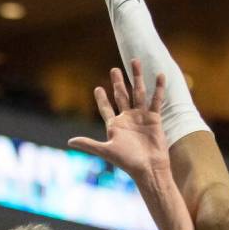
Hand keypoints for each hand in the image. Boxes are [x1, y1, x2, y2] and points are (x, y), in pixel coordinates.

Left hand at [69, 59, 167, 179]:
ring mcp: (141, 117)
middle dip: (118, 82)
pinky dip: (158, 88)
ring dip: (137, 77)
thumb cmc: (127, 161)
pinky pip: (156, 100)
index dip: (101, 99)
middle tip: (114, 69)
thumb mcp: (106, 150)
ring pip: (138, 92)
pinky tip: (159, 75)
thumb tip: (69, 141)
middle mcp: (128, 119)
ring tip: (134, 61)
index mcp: (115, 125)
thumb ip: (89, 144)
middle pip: (121, 95)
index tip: (98, 88)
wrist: (149, 168)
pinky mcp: (154, 118)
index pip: (106, 108)